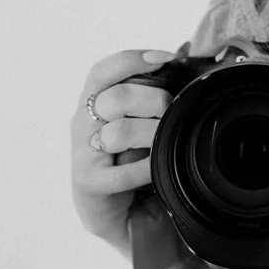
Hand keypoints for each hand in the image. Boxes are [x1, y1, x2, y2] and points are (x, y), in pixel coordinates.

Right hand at [70, 48, 175, 246]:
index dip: (132, 60)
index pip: (103, 71)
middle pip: (117, 97)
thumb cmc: (134, 162)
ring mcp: (83, 153)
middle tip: (172, 113)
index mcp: (94, 104)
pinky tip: (158, 168)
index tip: (166, 59)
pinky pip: (124, 172)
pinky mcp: (89, 183)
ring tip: (166, 141)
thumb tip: (184, 54)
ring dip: (152, 135)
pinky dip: (148, 168)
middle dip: (155, 101)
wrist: (121, 215)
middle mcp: (83, 124)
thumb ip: (154, 93)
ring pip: (119, 131)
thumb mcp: (143, 122)